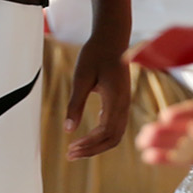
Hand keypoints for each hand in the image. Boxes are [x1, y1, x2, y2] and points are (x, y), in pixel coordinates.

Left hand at [66, 34, 132, 160]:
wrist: (112, 38)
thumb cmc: (95, 54)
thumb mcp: (81, 77)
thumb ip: (75, 104)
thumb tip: (68, 130)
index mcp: (116, 99)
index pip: (105, 132)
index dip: (89, 144)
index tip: (70, 148)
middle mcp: (124, 104)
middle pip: (112, 138)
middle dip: (92, 150)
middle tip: (70, 155)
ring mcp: (124, 103)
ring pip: (115, 135)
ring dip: (97, 145)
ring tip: (77, 149)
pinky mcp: (121, 101)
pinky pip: (115, 126)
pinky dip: (102, 136)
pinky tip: (87, 137)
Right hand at [136, 95, 192, 184]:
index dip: (181, 113)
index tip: (166, 117)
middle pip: (183, 125)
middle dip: (164, 129)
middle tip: (147, 134)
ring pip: (178, 141)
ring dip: (160, 142)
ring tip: (142, 145)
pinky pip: (181, 157)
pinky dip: (166, 157)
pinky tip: (150, 158)